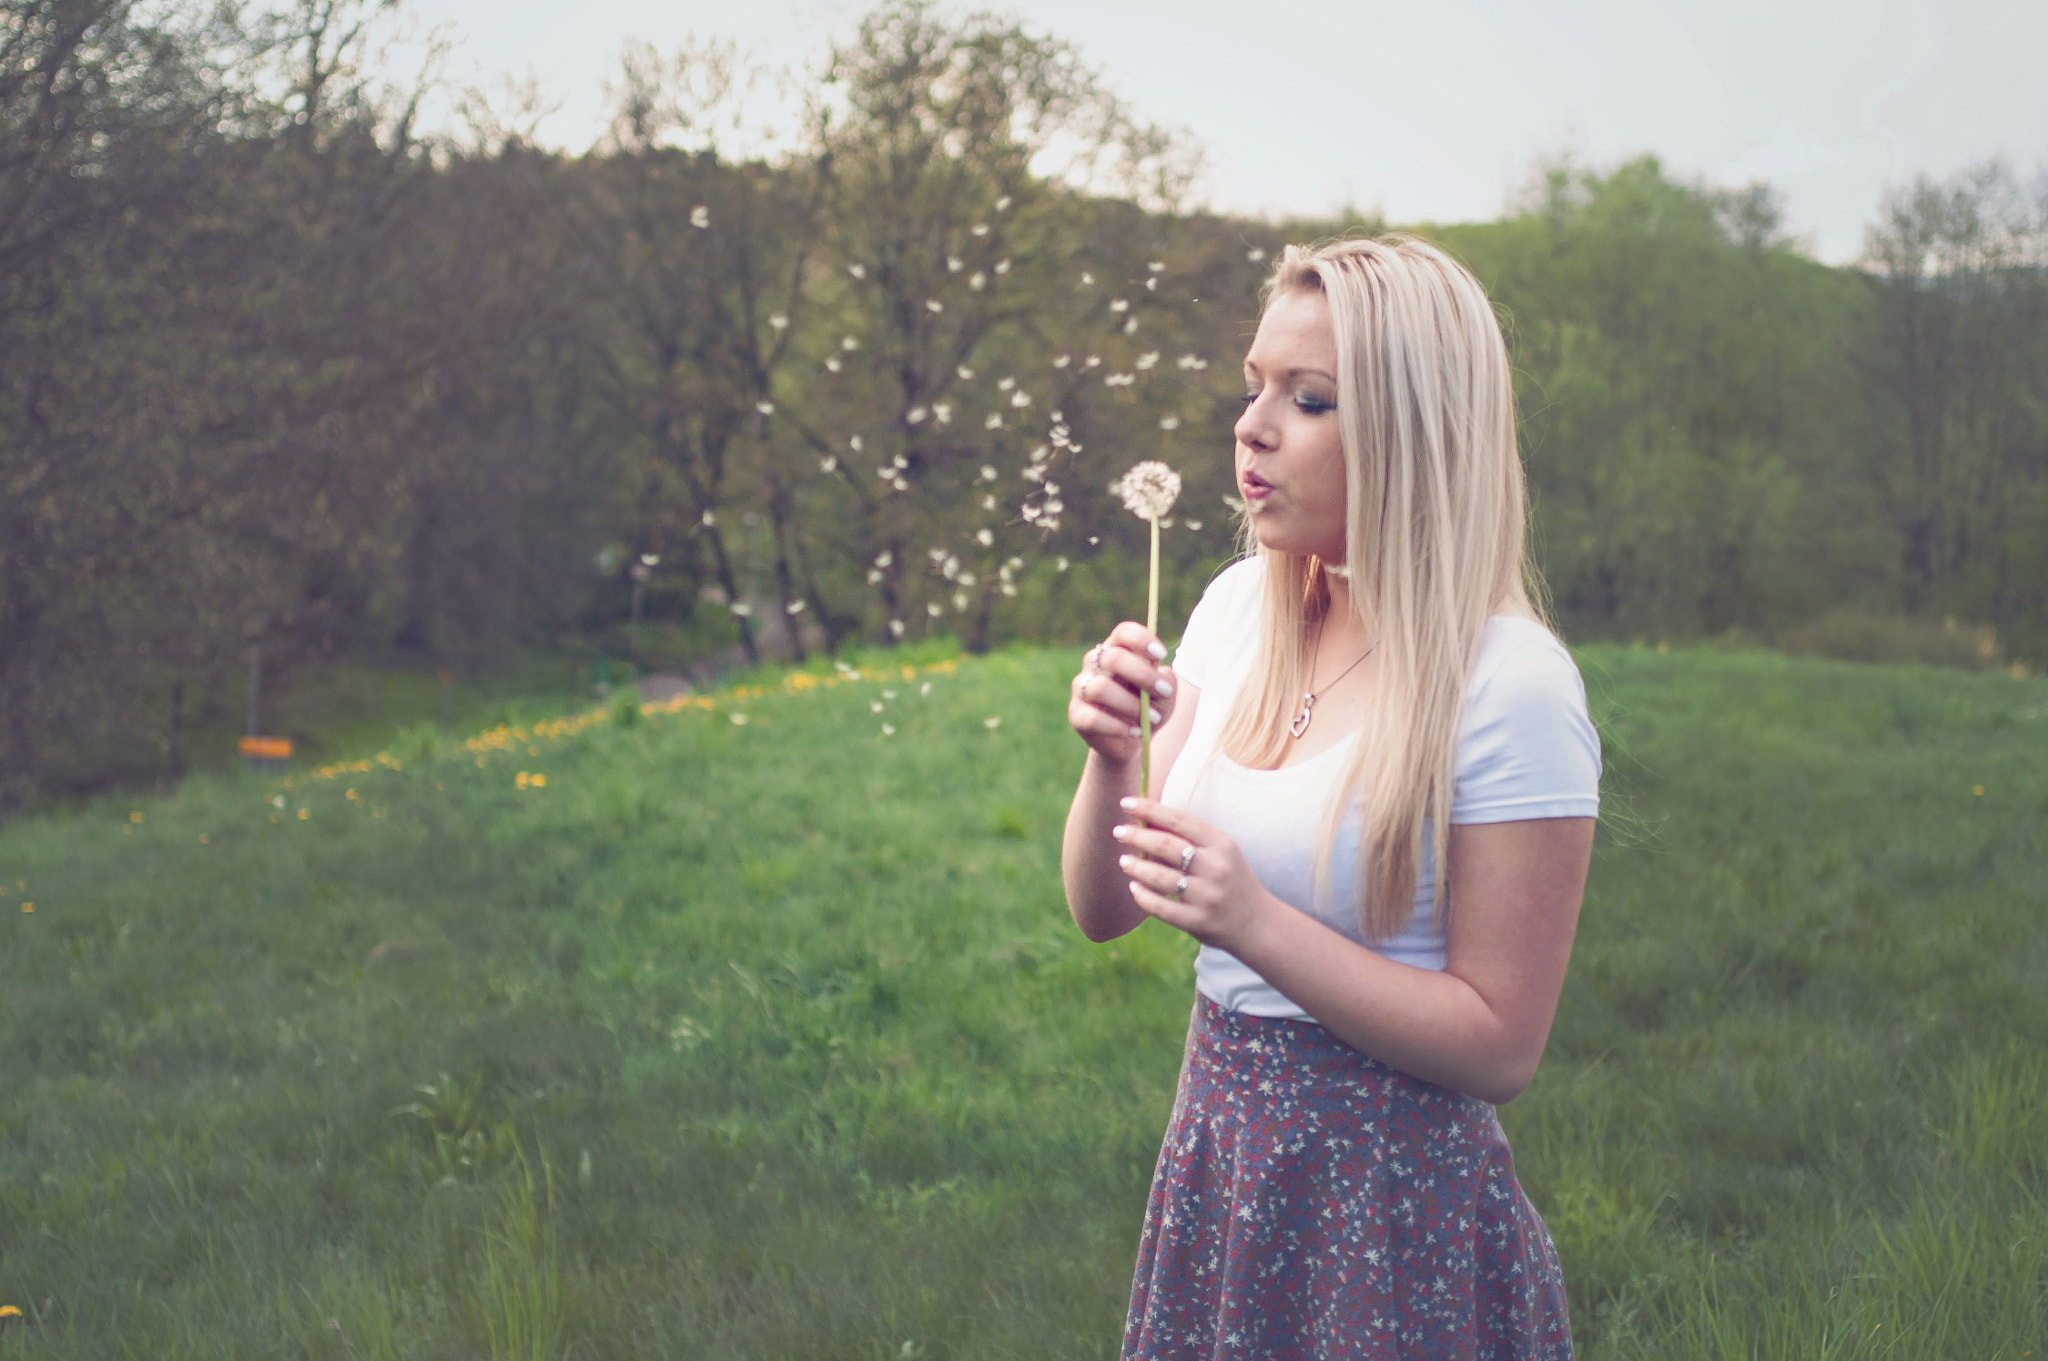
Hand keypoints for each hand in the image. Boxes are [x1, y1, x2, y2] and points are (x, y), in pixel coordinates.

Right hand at [1067, 622, 1175, 764]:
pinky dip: (1119, 727)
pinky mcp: (1076, 714)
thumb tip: (1160, 675)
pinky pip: (1093, 718)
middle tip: (1163, 691)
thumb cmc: (1149, 710)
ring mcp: (1081, 688)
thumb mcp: (1166, 697)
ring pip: (1100, 688)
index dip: (1141, 640)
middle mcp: (1095, 664)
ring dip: (1132, 705)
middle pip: (1112, 657)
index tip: (1161, 654)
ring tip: (1152, 718)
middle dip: (1142, 675)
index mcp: (1118, 651)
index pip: (1123, 633)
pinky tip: (1134, 731)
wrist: (1133, 742)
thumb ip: (1167, 683)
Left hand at [1112, 796, 1272, 951]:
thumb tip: (1147, 819)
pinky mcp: (1198, 921)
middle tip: (1118, 832)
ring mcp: (1207, 896)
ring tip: (1123, 861)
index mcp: (1221, 844)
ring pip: (1159, 877)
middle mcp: (1216, 868)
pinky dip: (1143, 896)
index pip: (1179, 820)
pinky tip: (1134, 888)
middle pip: (1165, 846)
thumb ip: (1190, 837)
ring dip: (1136, 866)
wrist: (1256, 922)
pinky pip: (1161, 907)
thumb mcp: (1221, 852)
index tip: (1125, 803)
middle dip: (1136, 836)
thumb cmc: (1230, 879)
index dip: (1149, 809)